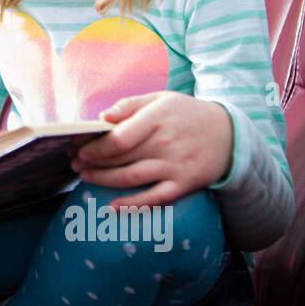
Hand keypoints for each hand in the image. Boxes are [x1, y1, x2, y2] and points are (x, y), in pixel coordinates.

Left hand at [68, 91, 231, 208]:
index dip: (94, 146)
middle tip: (75, 163)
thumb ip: (130, 105)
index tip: (78, 147)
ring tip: (85, 176)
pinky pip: (155, 199)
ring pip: (131, 177)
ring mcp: (176, 166)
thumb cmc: (186, 114)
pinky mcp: (185, 184)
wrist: (229, 134)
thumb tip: (102, 118)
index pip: (119, 137)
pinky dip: (132, 205)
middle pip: (120, 158)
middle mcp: (167, 143)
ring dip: (103, 179)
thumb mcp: (161, 99)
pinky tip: (112, 206)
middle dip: (92, 162)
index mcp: (158, 118)